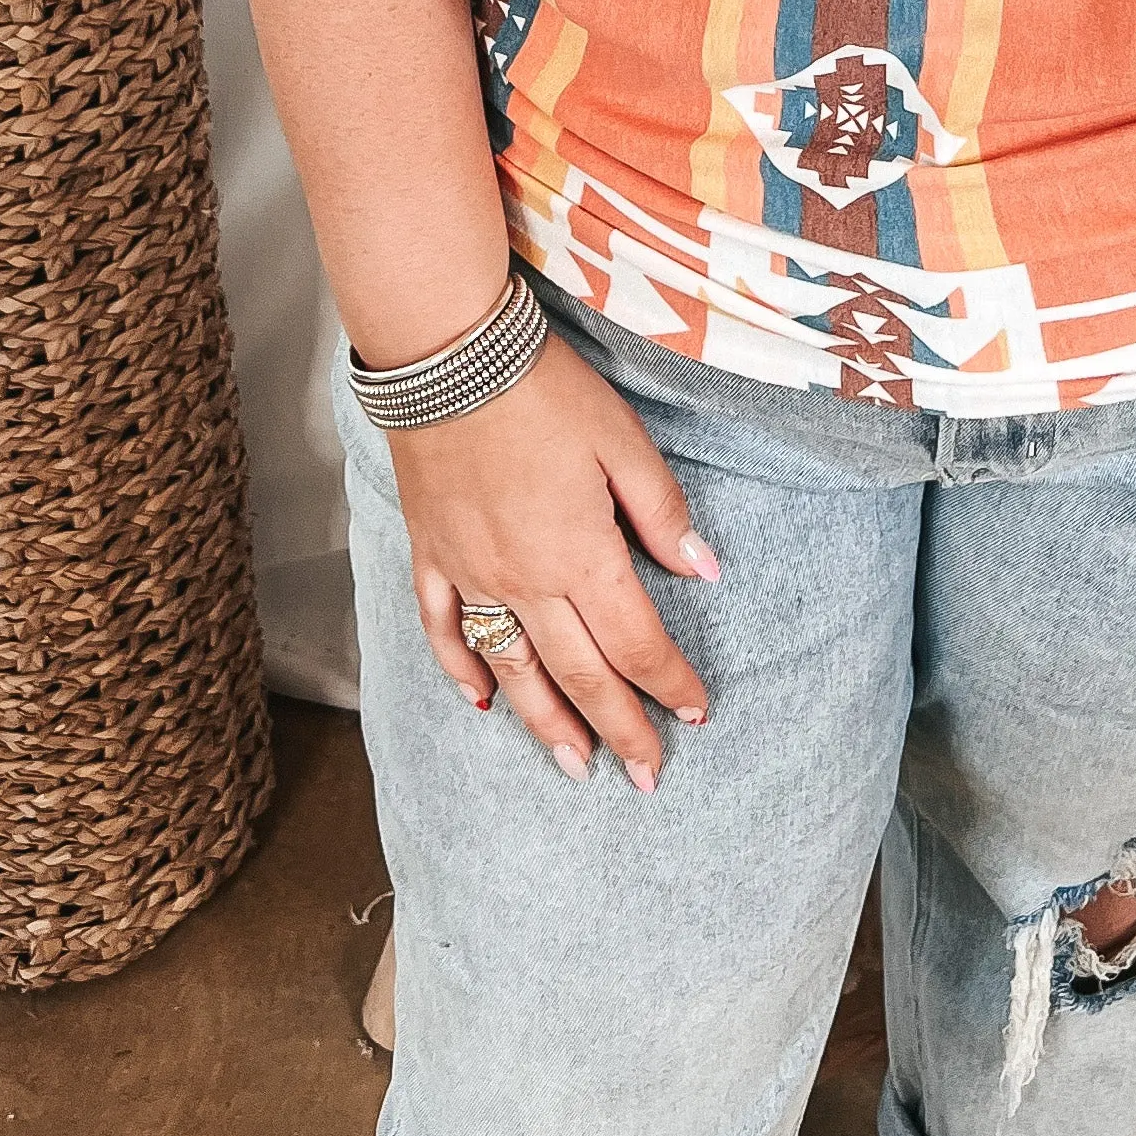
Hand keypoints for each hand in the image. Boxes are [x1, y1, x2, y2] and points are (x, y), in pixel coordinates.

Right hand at [391, 335, 719, 787]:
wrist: (450, 357)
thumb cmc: (544, 392)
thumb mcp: (622, 442)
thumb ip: (662, 512)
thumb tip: (703, 570)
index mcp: (581, 557)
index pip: (636, 644)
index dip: (669, 685)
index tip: (696, 716)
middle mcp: (525, 582)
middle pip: (580, 674)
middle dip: (618, 729)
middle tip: (644, 778)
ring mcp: (471, 573)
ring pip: (513, 669)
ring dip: (545, 724)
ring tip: (574, 765)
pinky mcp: (431, 553)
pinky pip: (443, 629)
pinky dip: (460, 671)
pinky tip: (478, 701)